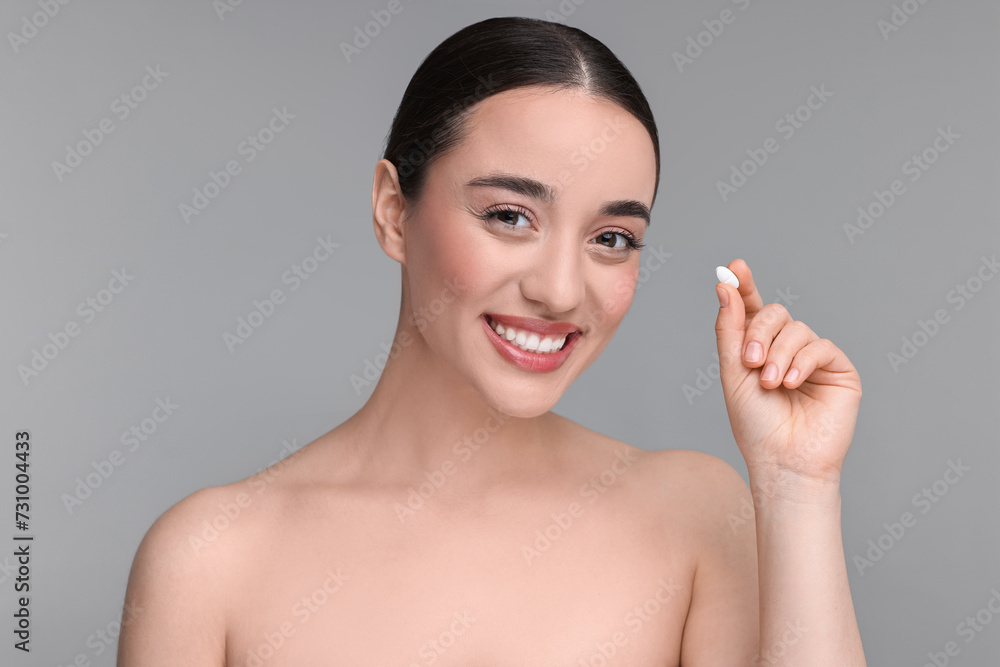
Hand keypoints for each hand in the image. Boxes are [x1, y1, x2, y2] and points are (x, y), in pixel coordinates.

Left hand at [714, 259, 861, 485]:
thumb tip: (725, 286)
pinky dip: (801, 361)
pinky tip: (789, 383)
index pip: (753, 310)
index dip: (745, 287)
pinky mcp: (839, 370)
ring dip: (777, 354)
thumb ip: (730, 329)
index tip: (734, 268)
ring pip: (797, 329)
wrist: (782, 460)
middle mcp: (787, 350)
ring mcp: (814, 359)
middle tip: (748, 359)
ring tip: (769, 384)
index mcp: (759, 349)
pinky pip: (821, 346)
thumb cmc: (756, 424)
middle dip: (758, 331)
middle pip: (775, 313)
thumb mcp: (732, 373)